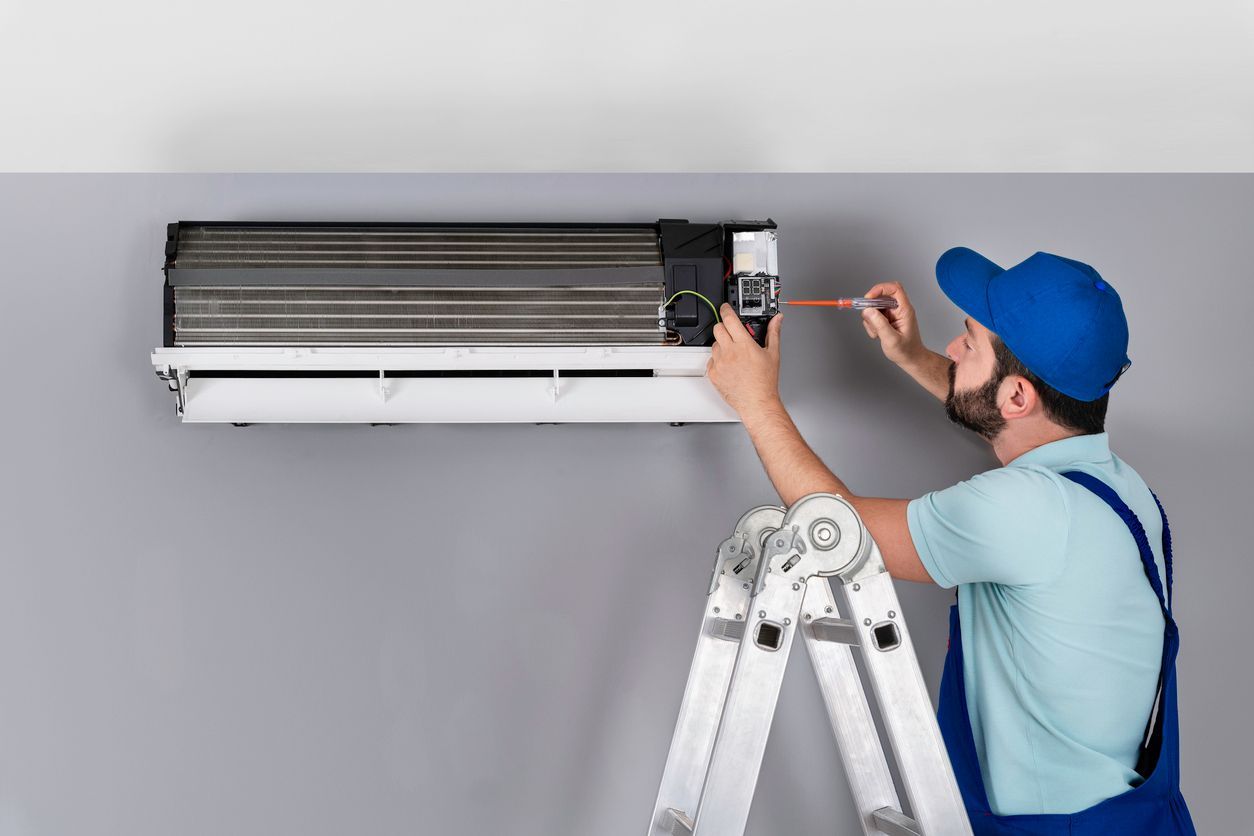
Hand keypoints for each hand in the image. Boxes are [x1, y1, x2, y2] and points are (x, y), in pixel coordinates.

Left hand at [707, 304, 783, 419]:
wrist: (757, 402)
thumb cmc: (765, 382)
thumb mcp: (773, 354)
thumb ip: (773, 333)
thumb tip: (777, 320)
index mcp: (744, 345)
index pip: (730, 319)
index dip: (726, 309)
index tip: (726, 307)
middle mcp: (730, 352)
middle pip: (718, 328)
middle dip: (724, 327)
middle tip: (732, 332)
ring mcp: (720, 363)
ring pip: (714, 344)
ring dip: (722, 344)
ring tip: (734, 353)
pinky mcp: (713, 374)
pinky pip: (711, 360)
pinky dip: (718, 360)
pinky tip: (729, 365)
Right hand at [861, 282, 925, 368]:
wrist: (910, 359)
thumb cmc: (906, 351)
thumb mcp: (891, 339)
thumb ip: (879, 324)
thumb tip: (868, 310)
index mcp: (904, 310)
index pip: (894, 289)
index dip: (880, 289)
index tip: (868, 298)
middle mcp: (899, 309)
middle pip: (881, 297)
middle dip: (871, 308)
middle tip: (869, 320)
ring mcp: (892, 314)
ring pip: (875, 307)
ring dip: (871, 319)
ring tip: (877, 332)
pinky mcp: (887, 319)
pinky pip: (874, 315)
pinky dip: (871, 325)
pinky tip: (877, 334)